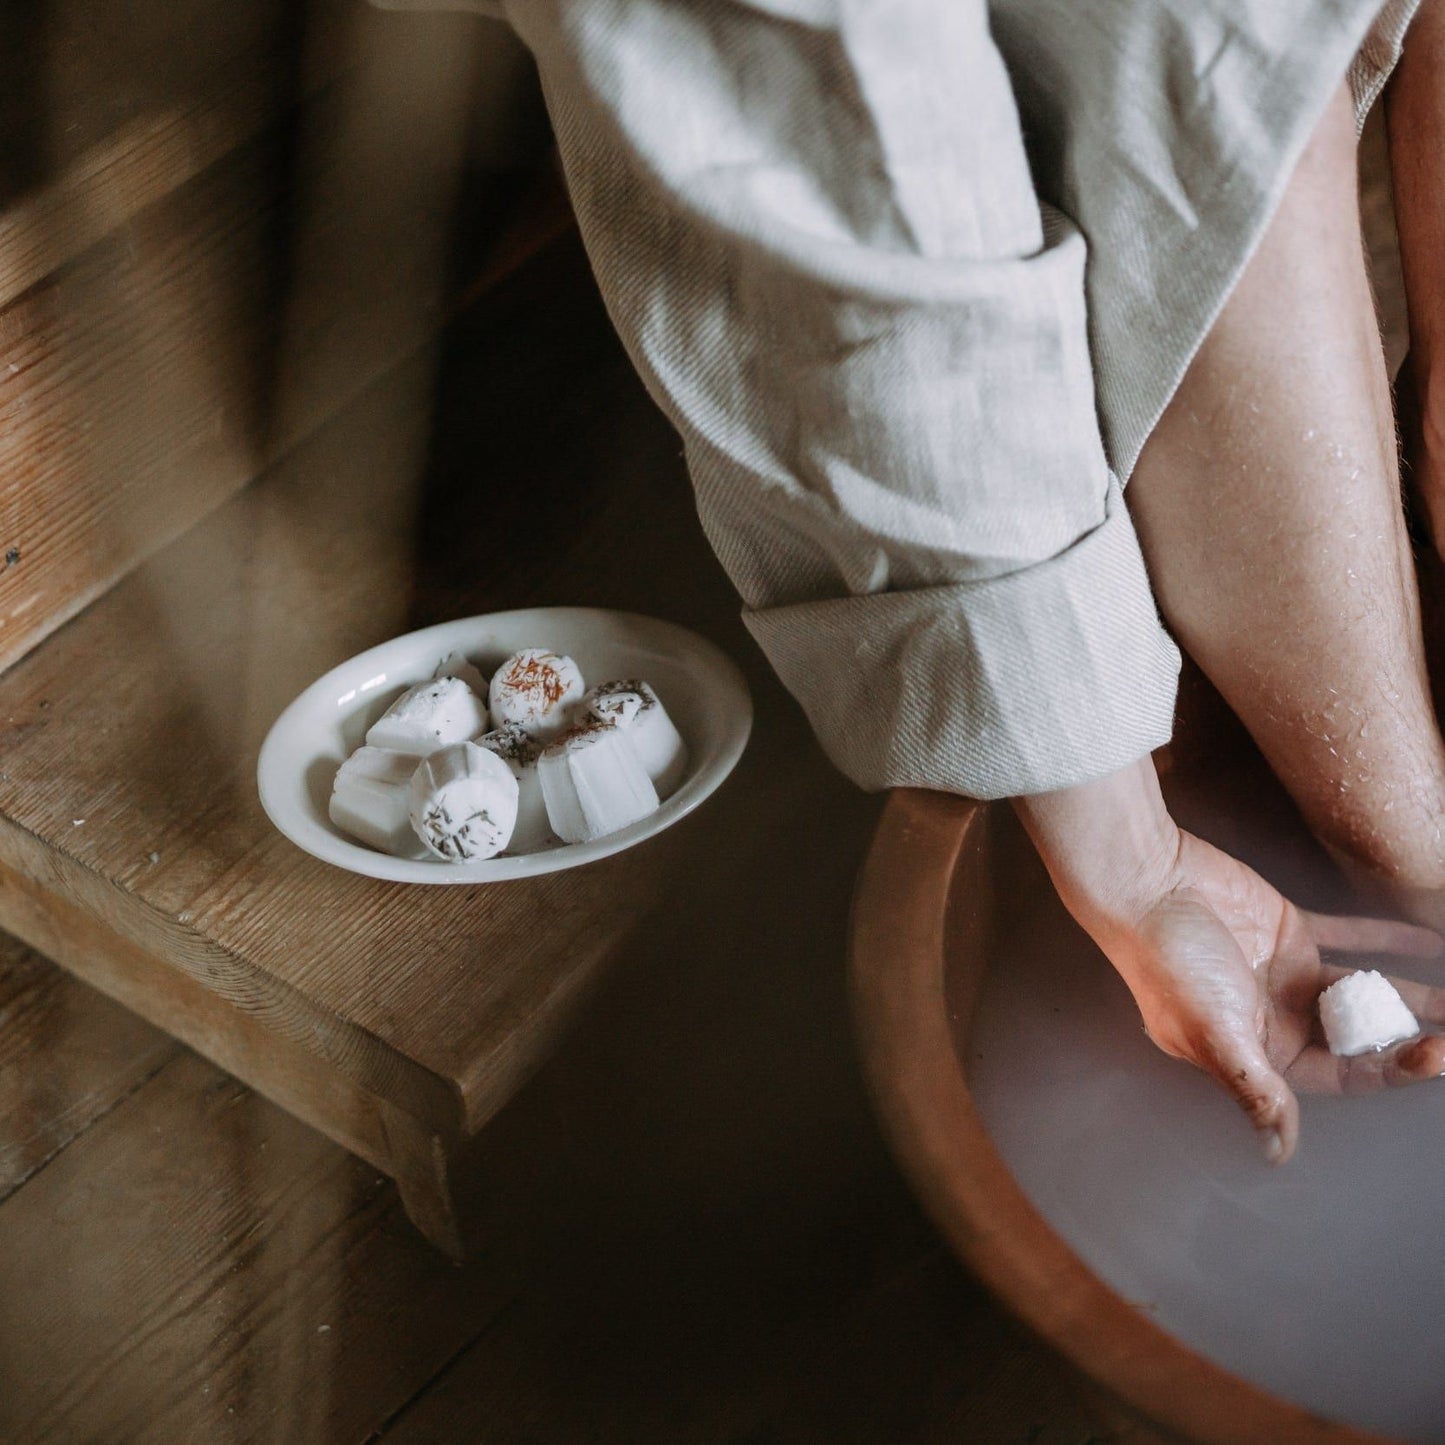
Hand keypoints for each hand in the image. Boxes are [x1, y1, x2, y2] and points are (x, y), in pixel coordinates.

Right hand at [1106, 831, 1444, 1161]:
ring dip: (1411, 993)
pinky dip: (1386, 937)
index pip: (1341, 1073)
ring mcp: (1286, 973)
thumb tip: (1277, 1154)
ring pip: (1363, 990)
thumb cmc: (1168, 962)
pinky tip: (1426, 939)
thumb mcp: (1215, 1032)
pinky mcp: (1289, 929)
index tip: (1435, 1054)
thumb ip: (1255, 1090)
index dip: (1390, 1069)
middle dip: (1410, 1036)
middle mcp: (1277, 1018)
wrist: (1147, 884)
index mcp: (1259, 1051)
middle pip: (1359, 1036)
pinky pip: (1350, 936)